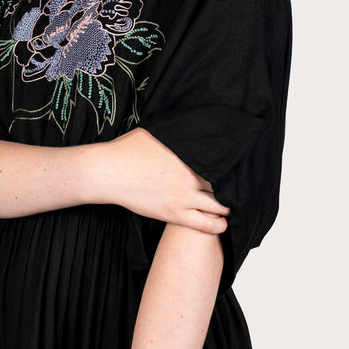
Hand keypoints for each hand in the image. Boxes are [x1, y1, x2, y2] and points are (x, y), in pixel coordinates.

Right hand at [101, 128, 229, 232]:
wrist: (109, 172)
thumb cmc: (127, 150)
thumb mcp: (155, 133)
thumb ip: (175, 133)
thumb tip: (185, 123)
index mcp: (188, 155)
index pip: (222, 162)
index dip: (232, 166)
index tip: (237, 168)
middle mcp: (190, 176)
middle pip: (226, 184)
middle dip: (235, 187)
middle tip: (239, 189)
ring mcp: (183, 197)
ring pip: (220, 207)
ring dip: (228, 207)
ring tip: (232, 206)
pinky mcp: (174, 214)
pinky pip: (206, 225)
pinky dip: (218, 225)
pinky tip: (222, 223)